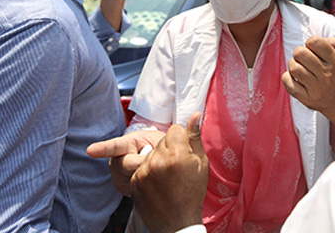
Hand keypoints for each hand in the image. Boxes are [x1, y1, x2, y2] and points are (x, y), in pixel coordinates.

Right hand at [87, 129, 164, 195]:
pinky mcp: (121, 187)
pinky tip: (145, 177)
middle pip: (126, 166)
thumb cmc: (156, 145)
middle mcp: (116, 159)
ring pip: (131, 180)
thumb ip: (155, 149)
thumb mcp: (158, 141)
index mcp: (126, 144)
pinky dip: (143, 185)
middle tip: (153, 159)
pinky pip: (133, 189)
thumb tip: (150, 164)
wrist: (154, 157)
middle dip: (142, 164)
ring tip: (148, 167)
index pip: (114, 146)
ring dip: (144, 175)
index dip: (102, 149)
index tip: (91, 151)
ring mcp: (116, 174)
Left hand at [130, 112, 207, 232]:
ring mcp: (143, 172)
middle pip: (161, 140)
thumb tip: (194, 114)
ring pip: (150, 153)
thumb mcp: (200, 164)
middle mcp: (158, 160)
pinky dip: (148, 171)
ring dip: (157, 159)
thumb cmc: (193, 192)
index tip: (184, 151)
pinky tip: (158, 183)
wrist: (177, 223)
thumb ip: (194, 138)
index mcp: (177, 154)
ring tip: (167, 176)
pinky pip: (141, 167)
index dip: (181, 139)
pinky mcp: (133, 182)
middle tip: (176, 166)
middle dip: (168, 148)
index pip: (174, 129)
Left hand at [283, 36, 334, 145]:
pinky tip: (293, 78)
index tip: (312, 49)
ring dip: (293, 65)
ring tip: (299, 68)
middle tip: (303, 59)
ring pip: (294, 68)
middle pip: (300, 53)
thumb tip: (323, 38)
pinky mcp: (306, 98)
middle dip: (299, 53)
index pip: (315, 42)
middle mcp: (326, 74)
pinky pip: (289, 83)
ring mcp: (316, 88)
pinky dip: (287, 78)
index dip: (310, 43)